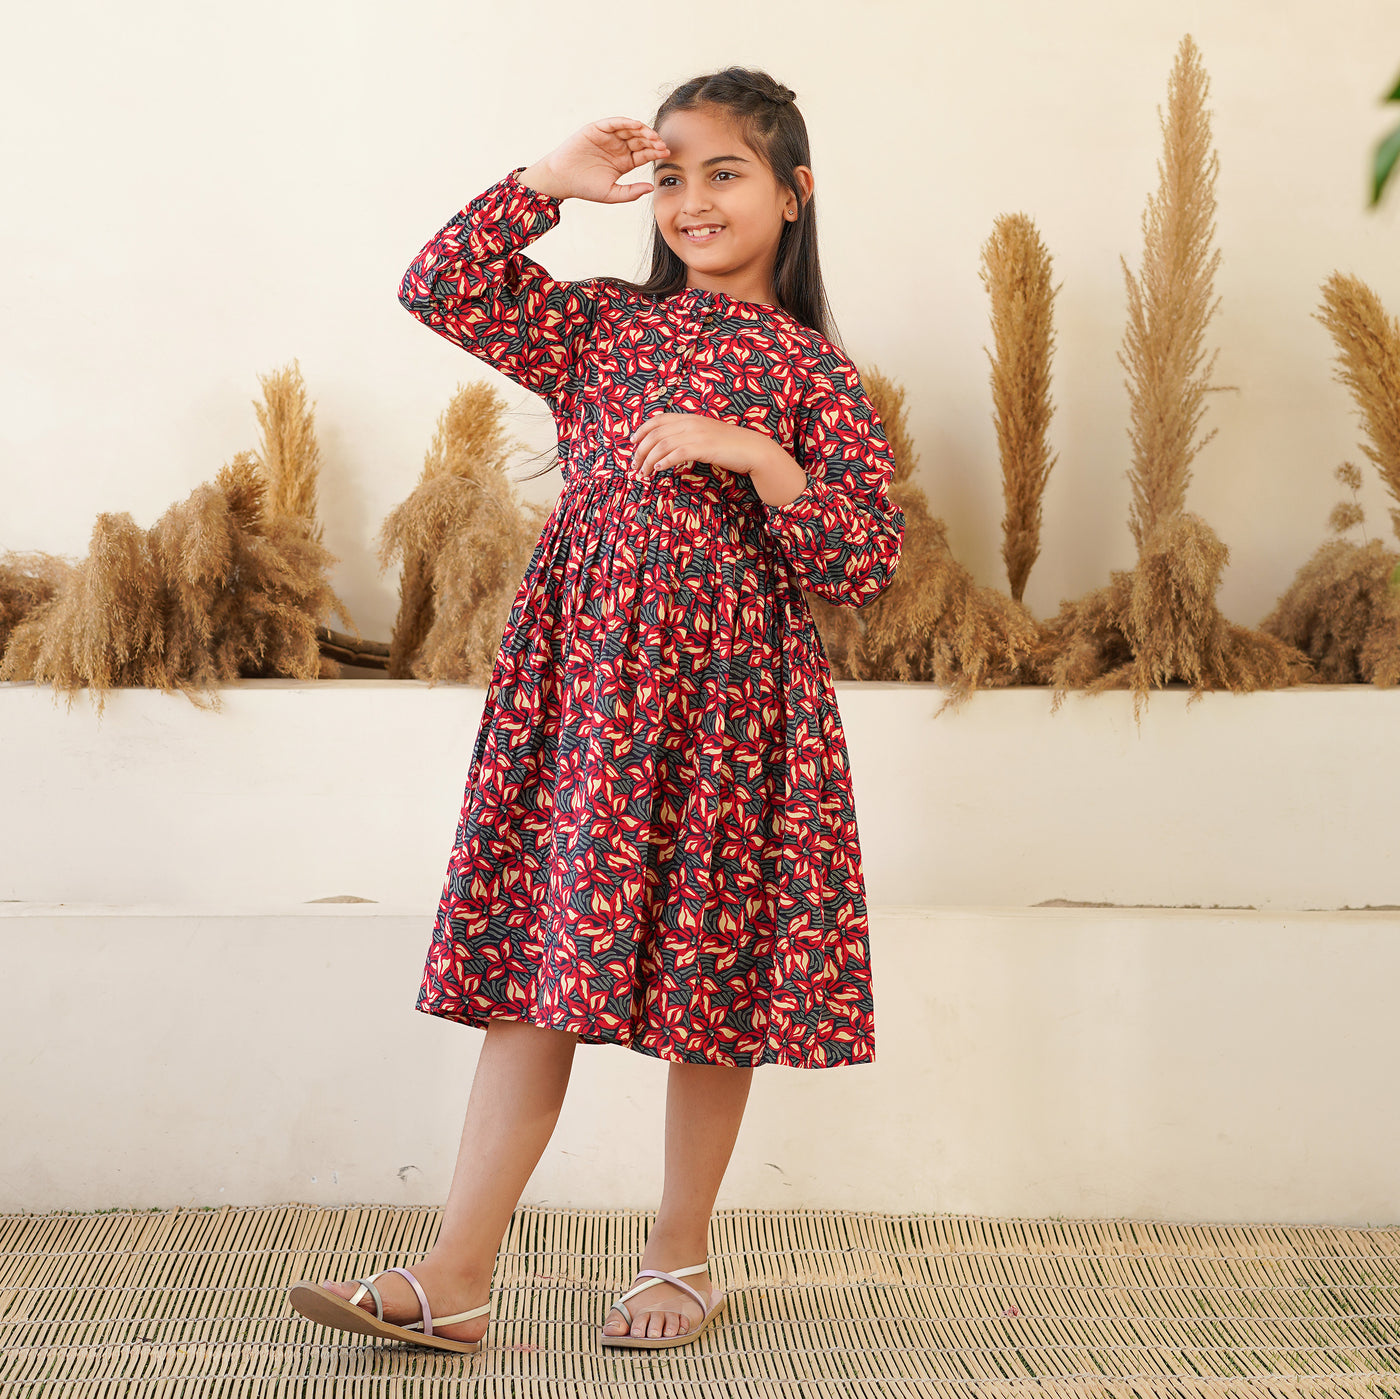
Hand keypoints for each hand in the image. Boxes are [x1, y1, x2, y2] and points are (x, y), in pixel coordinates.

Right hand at [517, 119, 670, 204]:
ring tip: (652, 135)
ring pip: (630, 130)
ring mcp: (608, 137)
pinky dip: (625, 122)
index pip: (644, 154)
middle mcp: (618, 147)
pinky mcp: (597, 129)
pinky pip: (614, 123)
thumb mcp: (612, 193)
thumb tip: (651, 188)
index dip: (655, 152)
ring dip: (642, 131)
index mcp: (624, 162)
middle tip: (662, 144)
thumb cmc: (585, 188)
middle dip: (652, 141)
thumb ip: (631, 192)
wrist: (562, 179)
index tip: (667, 154)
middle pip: (640, 140)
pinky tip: (636, 126)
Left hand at [629, 412, 773, 480]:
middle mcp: (690, 423)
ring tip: (643, 473)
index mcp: (690, 418)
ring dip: (648, 460)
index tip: (632, 443)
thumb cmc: (730, 446)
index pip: (658, 420)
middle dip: (641, 450)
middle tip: (635, 465)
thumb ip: (689, 436)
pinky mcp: (702, 447)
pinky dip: (663, 462)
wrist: (752, 449)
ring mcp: (696, 434)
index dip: (642, 430)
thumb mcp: (706, 434)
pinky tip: (658, 470)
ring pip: (662, 445)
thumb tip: (672, 447)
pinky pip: (676, 454)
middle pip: (655, 434)